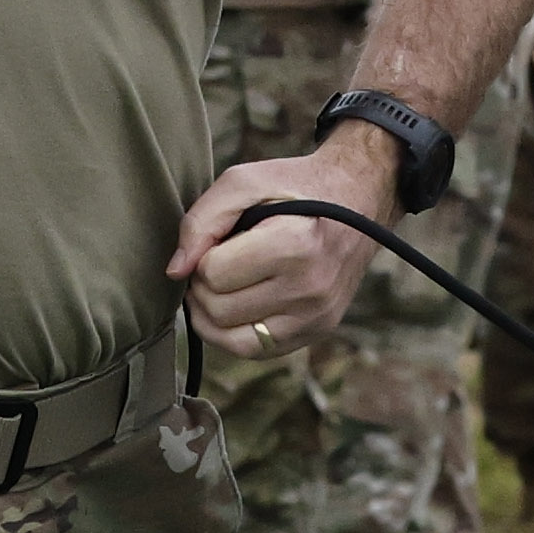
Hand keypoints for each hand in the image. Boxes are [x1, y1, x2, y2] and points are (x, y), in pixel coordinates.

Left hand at [171, 125, 396, 352]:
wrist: (358, 199)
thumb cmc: (295, 187)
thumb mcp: (244, 181)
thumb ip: (201, 221)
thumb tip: (175, 272)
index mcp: (296, 244)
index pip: (213, 274)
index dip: (202, 257)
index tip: (218, 241)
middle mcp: (311, 287)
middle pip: (219, 311)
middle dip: (204, 287)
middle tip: (215, 263)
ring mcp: (317, 315)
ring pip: (232, 340)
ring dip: (213, 314)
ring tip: (221, 286)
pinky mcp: (318, 330)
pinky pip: (257, 351)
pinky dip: (234, 332)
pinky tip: (237, 305)